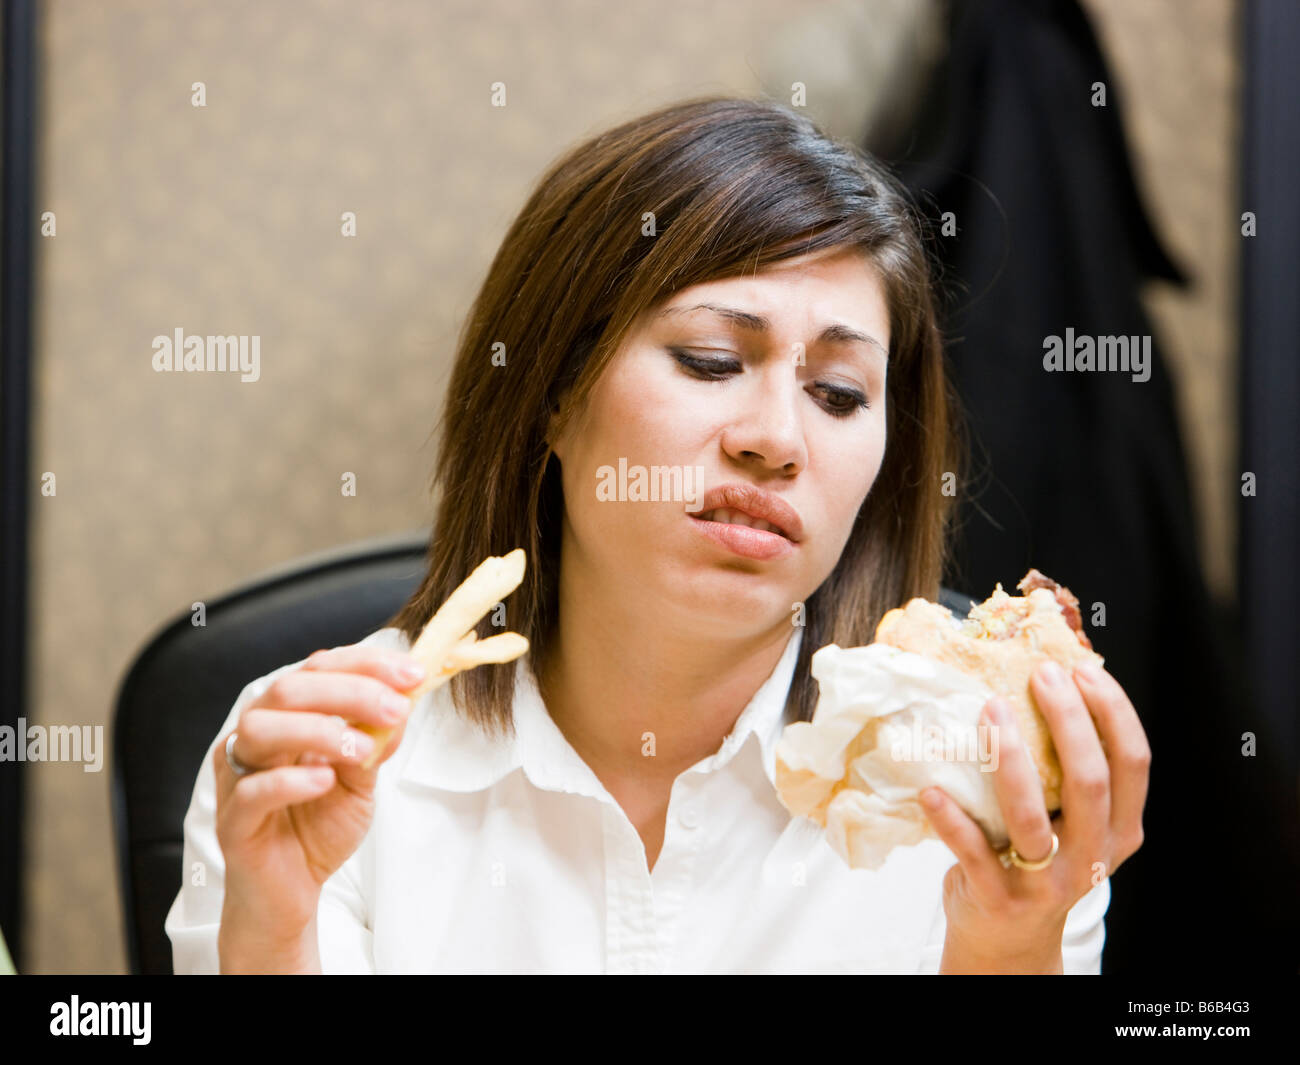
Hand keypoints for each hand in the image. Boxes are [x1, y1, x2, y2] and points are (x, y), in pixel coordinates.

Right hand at [214, 644, 424, 950]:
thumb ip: (375, 742)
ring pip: (260, 730)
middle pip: (288, 690)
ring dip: (317, 730)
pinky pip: (253, 791)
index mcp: (286, 716)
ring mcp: (238, 777)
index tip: (413, 674)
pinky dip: (291, 780)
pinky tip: (325, 781)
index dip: (366, 665)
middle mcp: (255, 737)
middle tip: (396, 709)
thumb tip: (403, 704)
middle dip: (350, 691)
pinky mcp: (233, 821)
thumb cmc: (319, 826)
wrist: (291, 893)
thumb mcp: (361, 779)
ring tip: (362, 750)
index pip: (318, 668)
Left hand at [919, 659, 1150, 971]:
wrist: (1009, 937)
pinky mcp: (999, 896)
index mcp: (1118, 830)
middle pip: (1090, 782)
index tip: (1083, 670)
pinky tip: (933, 789)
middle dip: (1068, 720)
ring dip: (1009, 758)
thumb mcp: (1072, 823)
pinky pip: (974, 852)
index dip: (1113, 712)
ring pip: (1032, 817)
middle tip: (1041, 676)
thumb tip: (1048, 684)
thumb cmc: (1037, 861)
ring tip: (990, 710)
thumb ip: (1067, 771)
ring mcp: (1046, 881)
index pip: (1133, 764)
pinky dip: (952, 819)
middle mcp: (1091, 856)